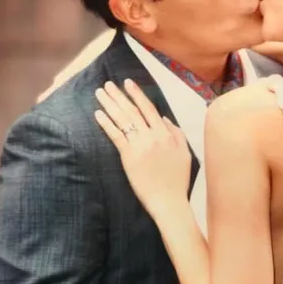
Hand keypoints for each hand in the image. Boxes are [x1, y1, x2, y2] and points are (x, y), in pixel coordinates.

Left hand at [95, 79, 191, 215]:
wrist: (169, 200)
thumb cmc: (178, 179)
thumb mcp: (185, 153)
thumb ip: (176, 133)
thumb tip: (164, 118)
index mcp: (166, 134)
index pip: (149, 109)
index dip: (137, 94)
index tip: (128, 83)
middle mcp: (152, 136)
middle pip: (132, 111)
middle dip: (119, 95)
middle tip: (107, 84)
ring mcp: (139, 145)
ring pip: (123, 120)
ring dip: (110, 105)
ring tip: (100, 93)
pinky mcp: (128, 157)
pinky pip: (116, 136)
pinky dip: (107, 124)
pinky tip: (98, 114)